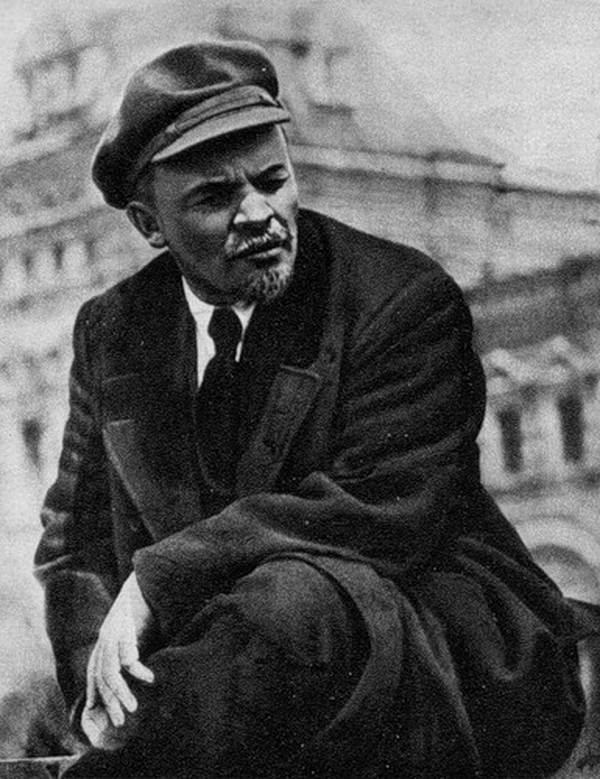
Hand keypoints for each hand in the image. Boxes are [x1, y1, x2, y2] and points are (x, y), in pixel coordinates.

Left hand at [84, 572, 155, 733]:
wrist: (147, 578)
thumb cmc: (146, 607)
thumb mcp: (136, 633)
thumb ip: (132, 651)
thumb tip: (137, 674)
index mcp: (104, 641)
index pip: (94, 676)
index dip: (95, 696)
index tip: (102, 716)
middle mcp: (104, 639)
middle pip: (100, 678)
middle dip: (109, 702)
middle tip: (120, 721)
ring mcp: (112, 633)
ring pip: (109, 672)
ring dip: (120, 692)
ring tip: (133, 706)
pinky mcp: (124, 628)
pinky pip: (127, 657)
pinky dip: (138, 672)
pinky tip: (149, 679)